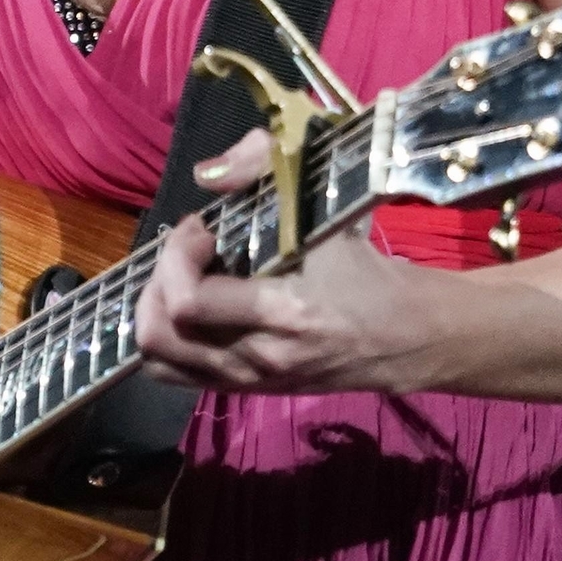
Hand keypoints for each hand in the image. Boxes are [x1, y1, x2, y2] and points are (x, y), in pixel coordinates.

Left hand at [133, 129, 453, 396]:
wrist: (405, 338)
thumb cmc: (366, 274)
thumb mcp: (330, 213)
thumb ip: (271, 171)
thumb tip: (211, 170)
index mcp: (284, 313)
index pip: (188, 302)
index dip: (175, 255)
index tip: (202, 227)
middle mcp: (258, 356)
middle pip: (159, 336)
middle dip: (157, 282)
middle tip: (187, 252)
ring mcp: (247, 380)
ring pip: (158, 359)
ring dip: (155, 309)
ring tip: (184, 278)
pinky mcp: (243, 390)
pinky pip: (175, 373)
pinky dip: (167, 336)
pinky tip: (192, 304)